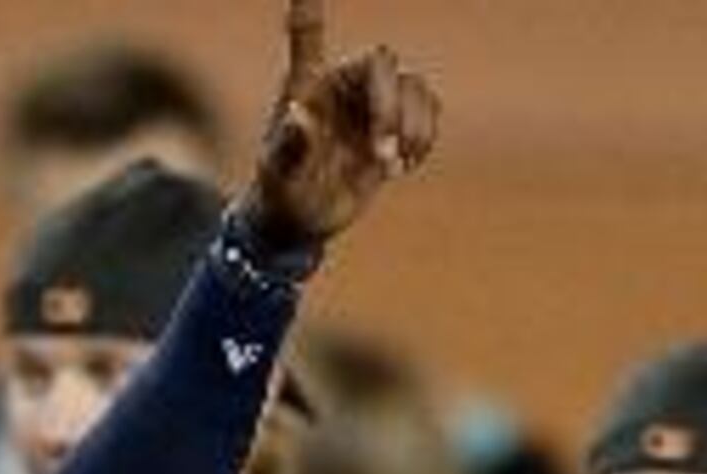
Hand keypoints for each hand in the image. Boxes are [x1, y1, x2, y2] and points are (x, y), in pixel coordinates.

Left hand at [241, 0, 441, 257]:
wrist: (300, 219)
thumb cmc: (279, 193)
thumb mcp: (276, 177)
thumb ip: (286, 146)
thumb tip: (298, 115)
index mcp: (307, 83)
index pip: (308, 32)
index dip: (309, 5)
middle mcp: (342, 83)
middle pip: (383, 63)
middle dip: (390, 108)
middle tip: (382, 156)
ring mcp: (372, 102)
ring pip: (415, 85)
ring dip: (414, 127)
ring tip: (392, 166)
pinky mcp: (396, 124)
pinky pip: (430, 110)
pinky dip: (424, 138)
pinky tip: (402, 166)